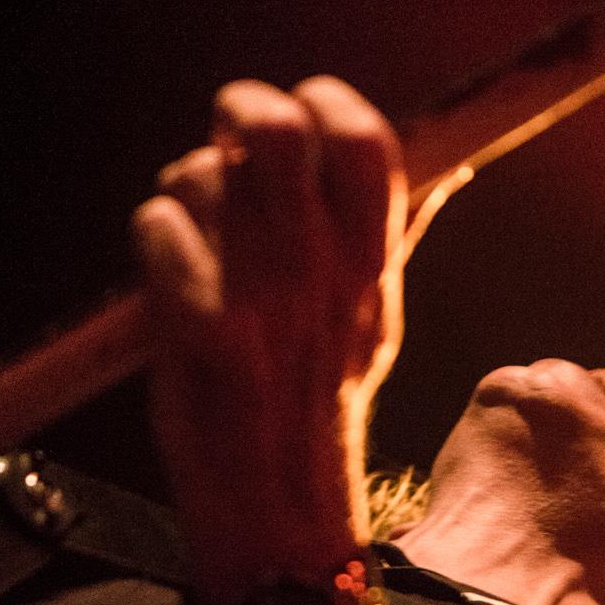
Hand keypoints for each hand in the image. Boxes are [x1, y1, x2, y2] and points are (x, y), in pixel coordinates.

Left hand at [131, 77, 406, 599]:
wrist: (280, 503)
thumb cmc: (320, 395)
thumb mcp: (378, 313)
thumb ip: (395, 230)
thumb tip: (450, 163)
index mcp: (370, 258)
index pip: (364, 137)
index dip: (326, 101)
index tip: (302, 110)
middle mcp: (322, 268)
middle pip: (276, 130)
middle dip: (241, 113)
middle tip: (229, 139)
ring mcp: (263, 298)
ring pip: (199, 175)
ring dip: (185, 193)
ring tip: (197, 238)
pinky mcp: (203, 333)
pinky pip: (159, 227)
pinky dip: (154, 239)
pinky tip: (168, 274)